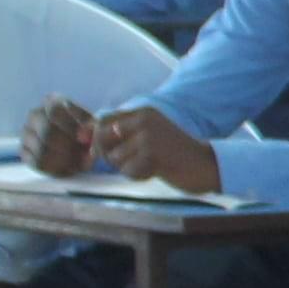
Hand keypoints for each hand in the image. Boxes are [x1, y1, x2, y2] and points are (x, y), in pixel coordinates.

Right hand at [22, 96, 95, 174]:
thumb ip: (91, 129)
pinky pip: (38, 163)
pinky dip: (57, 168)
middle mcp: (35, 114)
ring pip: (42, 150)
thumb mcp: (93, 127)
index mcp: (52, 102)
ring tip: (79, 162)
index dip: (71, 126)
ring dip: (65, 159)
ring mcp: (26, 133)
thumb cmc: (86, 133)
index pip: (55, 110)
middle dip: (69, 146)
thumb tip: (86, 136)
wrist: (78, 146)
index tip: (85, 139)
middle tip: (83, 155)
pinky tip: (68, 167)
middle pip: (47, 131)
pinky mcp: (24, 151)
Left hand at [88, 106, 221, 196]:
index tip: (93, 153)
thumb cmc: (175, 153)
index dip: (93, 137)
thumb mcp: (150, 135)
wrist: (206, 165)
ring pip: (114, 157)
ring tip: (148, 165)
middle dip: (108, 155)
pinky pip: (127, 170)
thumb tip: (83, 136)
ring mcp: (148, 136)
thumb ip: (122, 133)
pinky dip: (137, 176)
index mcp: (143, 112)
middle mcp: (144, 119)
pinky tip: (153, 171)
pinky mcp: (152, 154)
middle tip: (128, 162)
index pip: (104, 120)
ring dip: (126, 167)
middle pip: (103, 138)